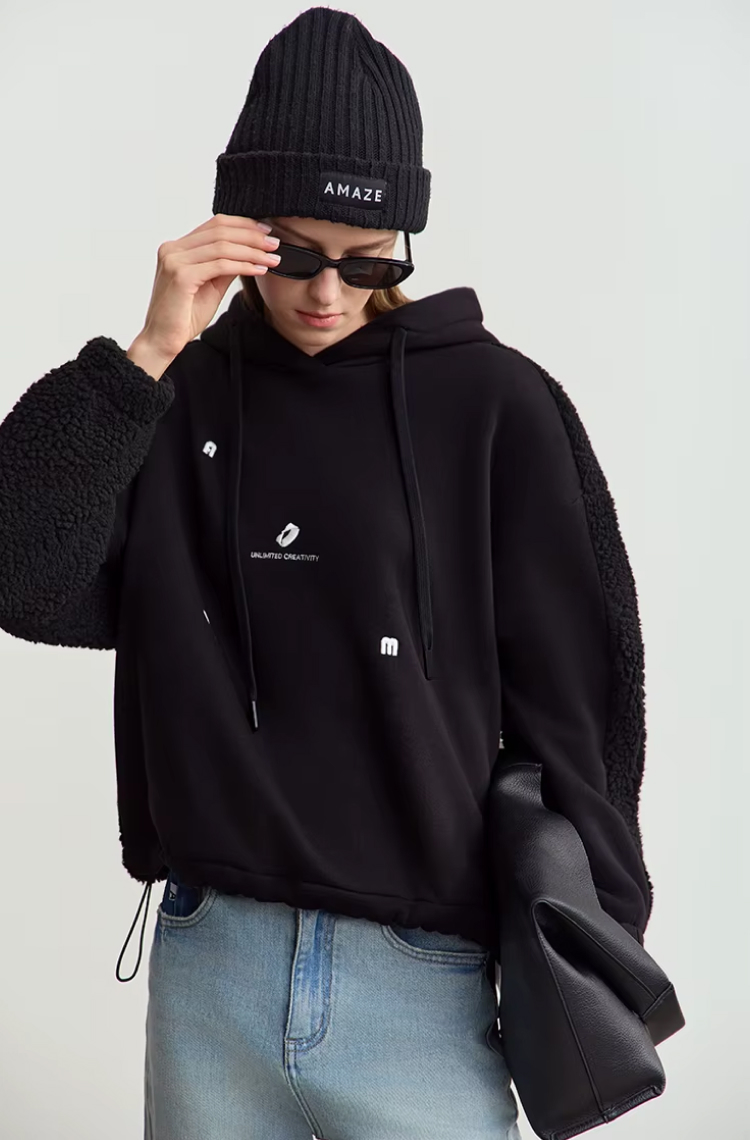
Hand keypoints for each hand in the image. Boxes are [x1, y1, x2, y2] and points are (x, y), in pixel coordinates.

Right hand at [133, 214, 280, 362]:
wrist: (162, 341)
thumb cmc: (183, 317)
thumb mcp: (211, 286)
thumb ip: (225, 267)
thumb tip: (249, 252)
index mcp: (177, 248)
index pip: (214, 224)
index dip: (242, 225)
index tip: (265, 232)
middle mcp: (172, 249)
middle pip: (219, 230)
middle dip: (251, 235)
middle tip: (274, 244)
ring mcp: (174, 261)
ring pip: (222, 246)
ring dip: (252, 251)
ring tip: (272, 258)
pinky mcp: (181, 276)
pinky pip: (220, 265)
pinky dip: (243, 266)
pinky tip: (259, 270)